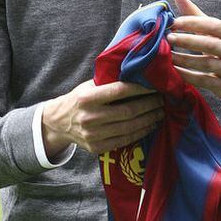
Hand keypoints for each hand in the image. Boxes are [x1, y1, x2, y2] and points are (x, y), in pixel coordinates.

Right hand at [42, 80, 163, 157]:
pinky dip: (140, 133)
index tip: (154, 86)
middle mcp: (90, 117)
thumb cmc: (79, 98)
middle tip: (162, 100)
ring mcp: (93, 135)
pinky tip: (149, 125)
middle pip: (128, 112)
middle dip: (149, 106)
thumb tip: (137, 72)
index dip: (140, 89)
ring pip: (129, 128)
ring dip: (148, 120)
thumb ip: (109, 81)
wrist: (58, 122)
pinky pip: (124, 141)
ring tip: (159, 112)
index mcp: (87, 98)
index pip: (119, 91)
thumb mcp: (89, 85)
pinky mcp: (97, 147)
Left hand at [166, 0, 220, 103]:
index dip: (193, 23)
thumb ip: (194, 14)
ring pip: (208, 63)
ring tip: (168, 55)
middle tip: (168, 37)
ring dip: (185, 59)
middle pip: (211, 44)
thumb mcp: (211, 31)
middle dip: (188, 40)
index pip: (213, 25)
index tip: (174, 22)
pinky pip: (205, 81)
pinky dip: (189, 75)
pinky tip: (175, 70)